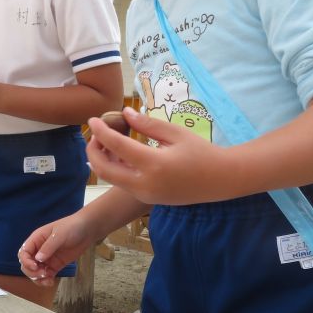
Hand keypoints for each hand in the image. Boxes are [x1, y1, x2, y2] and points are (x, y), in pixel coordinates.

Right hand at [18, 214, 95, 285]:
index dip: (26, 261)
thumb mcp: (59, 234)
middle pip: (26, 265)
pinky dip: (46, 280)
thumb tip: (38, 259)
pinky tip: (51, 282)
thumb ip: (48, 247)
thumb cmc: (71, 227)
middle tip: (43, 274)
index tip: (35, 266)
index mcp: (36, 239)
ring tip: (48, 280)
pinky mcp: (55, 265)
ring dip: (38, 278)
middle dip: (31, 272)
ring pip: (35, 272)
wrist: (87, 230)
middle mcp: (39, 250)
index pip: (24, 253)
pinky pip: (46, 275)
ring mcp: (47, 258)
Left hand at [86, 108, 233, 204]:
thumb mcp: (175, 133)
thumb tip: (125, 113)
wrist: (220, 180)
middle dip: (93, 150)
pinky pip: (122, 183)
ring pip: (111, 178)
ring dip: (102, 160)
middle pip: (104, 169)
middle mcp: (145, 184)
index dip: (101, 131)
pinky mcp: (146, 199)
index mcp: (154, 165)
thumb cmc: (201, 152)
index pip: (117, 146)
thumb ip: (147, 124)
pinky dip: (114, 168)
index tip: (93, 119)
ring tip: (106, 140)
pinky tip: (118, 153)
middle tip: (95, 133)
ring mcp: (144, 195)